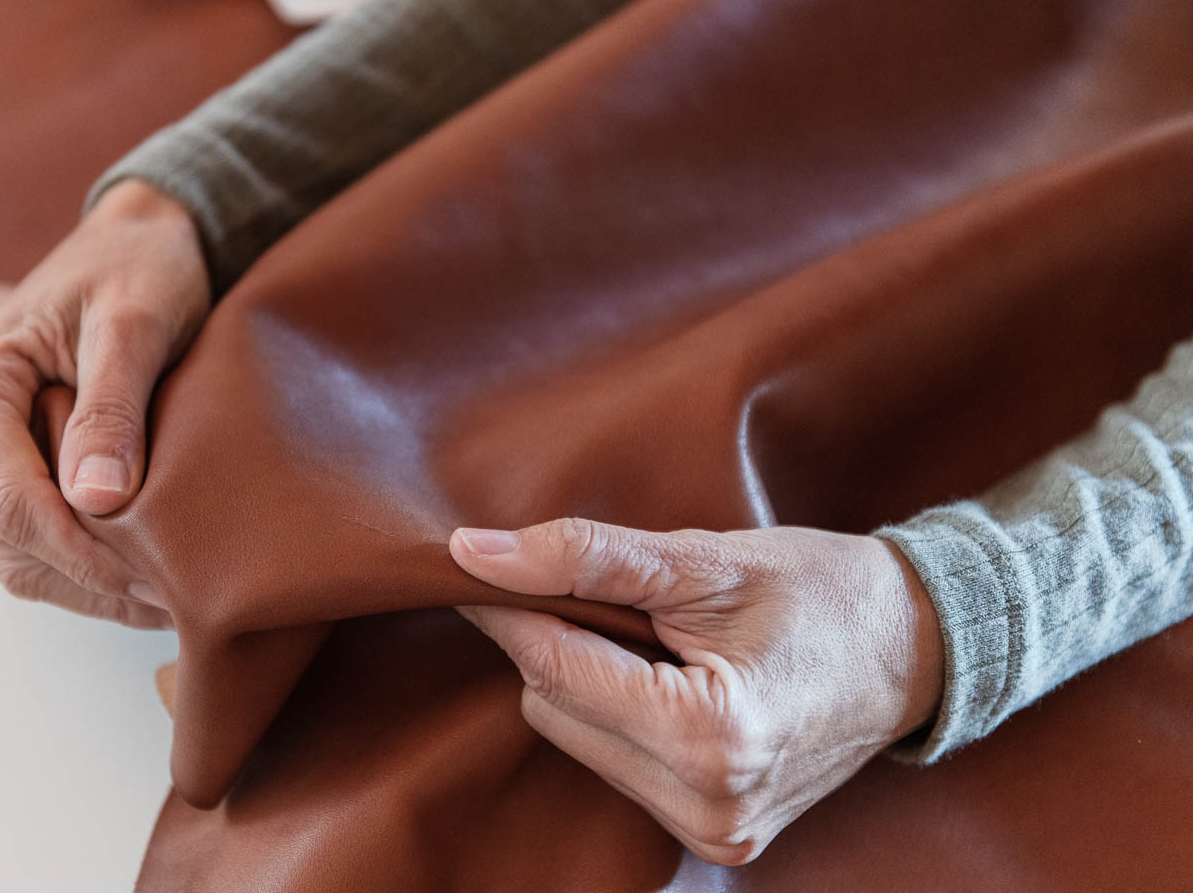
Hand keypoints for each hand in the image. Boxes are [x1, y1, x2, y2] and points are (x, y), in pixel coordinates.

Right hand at [0, 180, 209, 626]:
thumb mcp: (133, 325)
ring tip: (175, 594)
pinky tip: (153, 577)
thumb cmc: (138, 269)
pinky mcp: (6, 472)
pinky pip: (36, 544)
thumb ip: (112, 409)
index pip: (10, 502)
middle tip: (182, 596)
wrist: (140, 245)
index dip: (83, 553)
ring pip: (19, 558)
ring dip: (92, 584)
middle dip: (93, 576)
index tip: (159, 578)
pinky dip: (90, 569)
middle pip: (9, 540)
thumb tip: (95, 499)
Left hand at [451, 519, 942, 864]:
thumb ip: (584, 557)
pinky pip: (616, 766)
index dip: (507, 607)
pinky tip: (672, 682)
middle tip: (620, 598)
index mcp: (710, 736)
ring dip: (590, 681)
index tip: (479, 562)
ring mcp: (715, 830)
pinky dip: (620, 716)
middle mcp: (709, 804)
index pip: (553, 666)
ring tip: (661, 642)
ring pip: (573, 738)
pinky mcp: (718, 836)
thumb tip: (472, 554)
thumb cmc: (821, 592)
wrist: (918, 647)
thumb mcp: (704, 559)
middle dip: (562, 642)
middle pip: (551, 706)